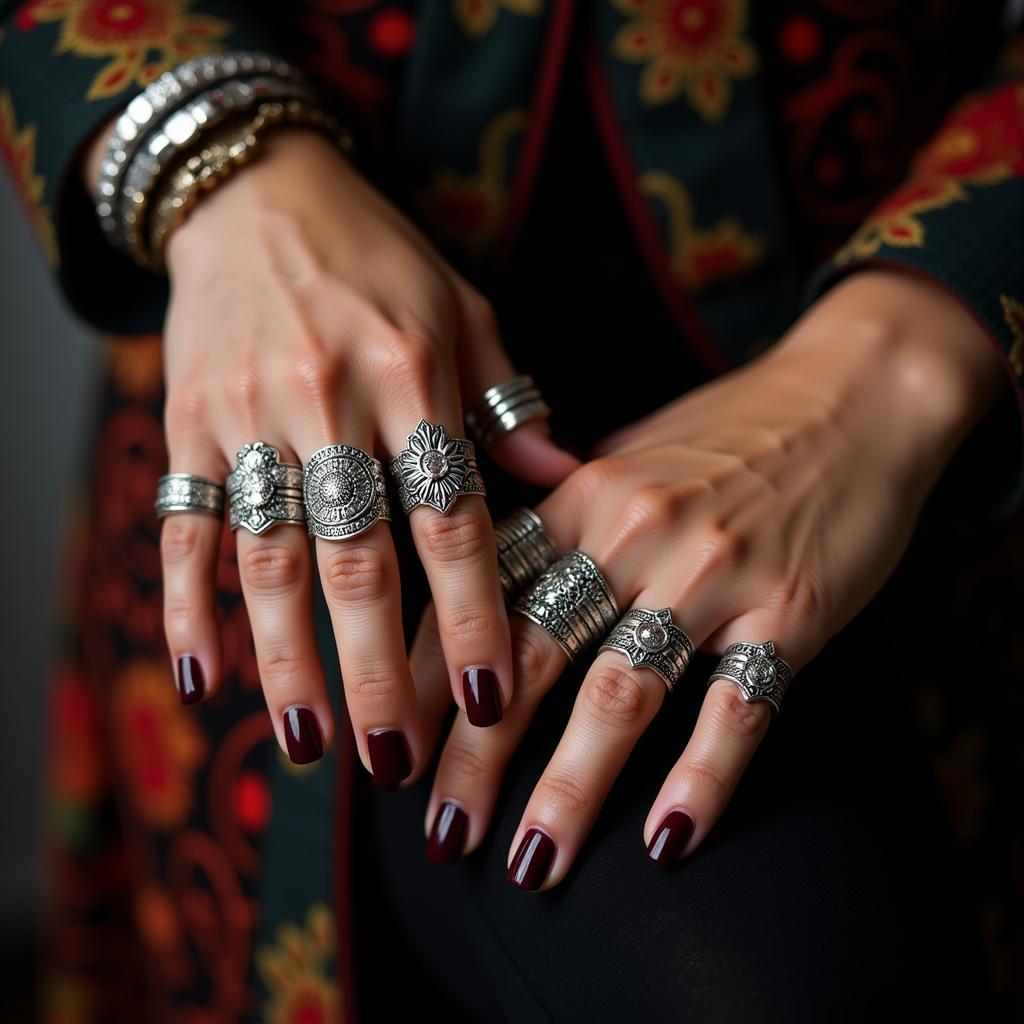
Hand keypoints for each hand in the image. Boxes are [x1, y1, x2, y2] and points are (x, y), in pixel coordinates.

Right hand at [138, 126, 579, 774]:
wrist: (256, 191)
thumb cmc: (380, 258)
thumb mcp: (464, 310)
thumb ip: (511, 404)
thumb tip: (570, 486)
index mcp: (412, 371)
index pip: (449, 515)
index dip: (468, 611)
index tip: (488, 697)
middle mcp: (327, 400)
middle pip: (354, 556)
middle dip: (374, 667)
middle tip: (397, 757)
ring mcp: (246, 415)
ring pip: (265, 558)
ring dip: (284, 658)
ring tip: (309, 743)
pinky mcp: (186, 424)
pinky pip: (182, 527)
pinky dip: (186, 607)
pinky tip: (203, 679)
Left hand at [413, 267, 1008, 880]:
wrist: (855, 393)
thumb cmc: (731, 431)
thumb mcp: (629, 454)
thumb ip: (562, 514)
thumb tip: (491, 575)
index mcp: (583, 495)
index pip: (482, 595)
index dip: (428, 673)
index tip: (390, 741)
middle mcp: (635, 532)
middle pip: (533, 657)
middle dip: (476, 754)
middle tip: (438, 832)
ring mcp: (713, 571)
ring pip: (622, 693)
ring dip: (569, 788)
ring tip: (529, 865)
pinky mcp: (792, 608)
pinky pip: (739, 705)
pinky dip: (703, 777)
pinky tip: (669, 842)